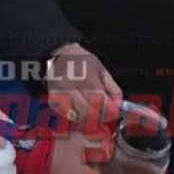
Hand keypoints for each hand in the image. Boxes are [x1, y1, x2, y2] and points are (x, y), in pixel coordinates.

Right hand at [47, 43, 121, 161]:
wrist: (59, 55)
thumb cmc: (81, 61)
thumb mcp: (102, 70)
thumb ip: (113, 88)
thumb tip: (118, 104)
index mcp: (86, 77)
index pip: (101, 102)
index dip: (110, 111)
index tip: (115, 112)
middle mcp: (72, 87)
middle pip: (90, 113)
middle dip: (102, 117)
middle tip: (107, 114)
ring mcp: (61, 94)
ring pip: (79, 117)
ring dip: (90, 119)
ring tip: (94, 112)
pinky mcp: (54, 100)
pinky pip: (69, 116)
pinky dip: (78, 117)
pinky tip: (82, 109)